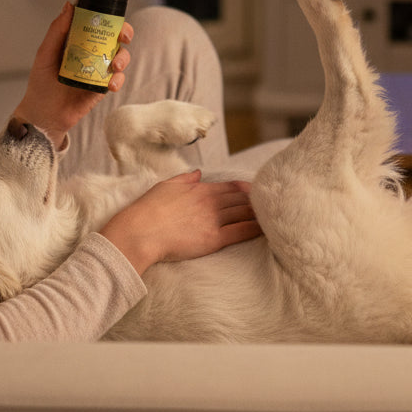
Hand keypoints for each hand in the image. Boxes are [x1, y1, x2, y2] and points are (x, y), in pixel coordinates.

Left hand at [11, 2, 133, 148]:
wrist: (44, 115)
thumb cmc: (41, 83)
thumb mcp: (46, 54)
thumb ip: (57, 31)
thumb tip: (69, 5)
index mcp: (79, 40)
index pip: (97, 23)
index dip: (109, 16)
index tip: (113, 15)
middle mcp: (92, 52)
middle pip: (115, 37)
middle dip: (125, 33)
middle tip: (123, 37)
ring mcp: (99, 69)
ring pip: (121, 57)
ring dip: (123, 58)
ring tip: (114, 66)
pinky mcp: (103, 87)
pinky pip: (117, 79)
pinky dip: (118, 80)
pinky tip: (111, 84)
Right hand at [99, 170, 261, 275]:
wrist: (140, 231)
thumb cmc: (148, 209)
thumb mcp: (166, 186)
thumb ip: (185, 178)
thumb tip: (198, 172)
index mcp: (199, 189)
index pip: (228, 187)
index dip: (243, 189)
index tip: (254, 190)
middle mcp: (209, 202)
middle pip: (239, 200)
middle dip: (254, 201)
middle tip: (269, 202)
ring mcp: (212, 220)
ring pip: (242, 213)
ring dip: (257, 213)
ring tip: (271, 215)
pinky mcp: (213, 239)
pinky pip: (239, 232)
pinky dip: (253, 229)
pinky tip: (264, 229)